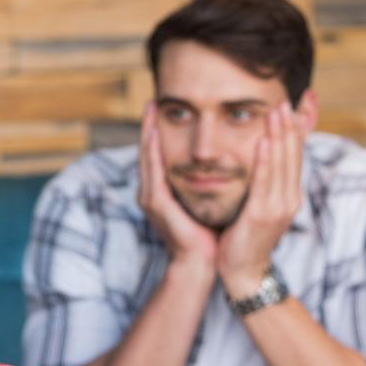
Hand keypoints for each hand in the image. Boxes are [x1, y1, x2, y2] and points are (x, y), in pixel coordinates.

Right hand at [138, 102, 217, 270]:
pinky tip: (155, 134)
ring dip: (147, 132)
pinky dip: (153, 150)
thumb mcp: (204, 202)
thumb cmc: (207, 236)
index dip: (157, 133)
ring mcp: (150, 198)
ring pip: (147, 158)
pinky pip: (153, 171)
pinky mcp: (156, 203)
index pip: (157, 156)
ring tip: (150, 110)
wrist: (201, 264)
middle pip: (147, 153)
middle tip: (152, 102)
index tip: (161, 111)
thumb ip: (203, 184)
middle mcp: (150, 193)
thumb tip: (218, 164)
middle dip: (148, 126)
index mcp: (161, 193)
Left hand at [218, 101, 306, 298]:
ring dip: (279, 135)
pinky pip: (264, 181)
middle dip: (291, 125)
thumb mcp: (258, 203)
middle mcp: (289, 197)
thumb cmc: (245, 236)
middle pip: (293, 154)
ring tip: (277, 110)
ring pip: (281, 163)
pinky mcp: (263, 215)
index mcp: (289, 193)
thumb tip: (262, 154)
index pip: (296, 152)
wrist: (243, 271)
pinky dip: (265, 159)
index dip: (301, 126)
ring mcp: (279, 206)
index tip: (304, 100)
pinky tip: (263, 140)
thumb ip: (263, 180)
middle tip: (287, 98)